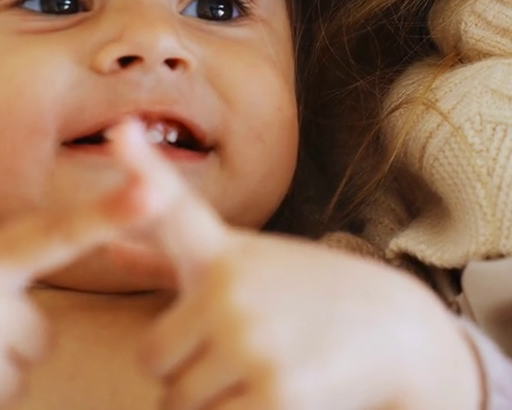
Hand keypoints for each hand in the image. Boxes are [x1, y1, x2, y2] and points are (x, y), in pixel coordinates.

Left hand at [115, 128, 482, 409]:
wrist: (400, 333)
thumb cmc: (310, 297)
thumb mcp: (247, 264)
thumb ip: (170, 258)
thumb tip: (111, 248)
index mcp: (224, 255)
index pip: (173, 209)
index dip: (144, 169)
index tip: (120, 129)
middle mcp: (231, 290)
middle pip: (154, 358)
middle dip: (184, 370)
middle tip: (235, 355)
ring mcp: (251, 339)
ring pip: (180, 401)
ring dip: (210, 403)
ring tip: (260, 372)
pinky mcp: (275, 392)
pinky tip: (275, 395)